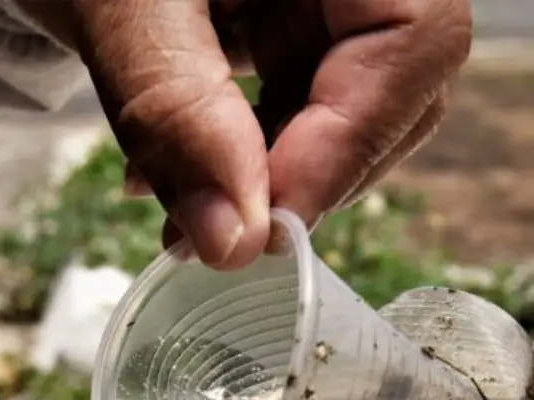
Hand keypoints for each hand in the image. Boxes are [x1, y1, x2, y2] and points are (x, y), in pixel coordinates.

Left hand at [63, 0, 470, 268]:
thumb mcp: (120, 5)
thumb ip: (176, 111)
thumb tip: (234, 241)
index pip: (414, 37)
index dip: (352, 141)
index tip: (270, 221)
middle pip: (394, 84)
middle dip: (306, 174)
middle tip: (222, 235)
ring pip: (344, 108)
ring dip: (263, 180)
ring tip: (176, 218)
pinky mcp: (284, 14)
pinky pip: (291, 99)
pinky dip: (236, 154)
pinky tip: (168, 178)